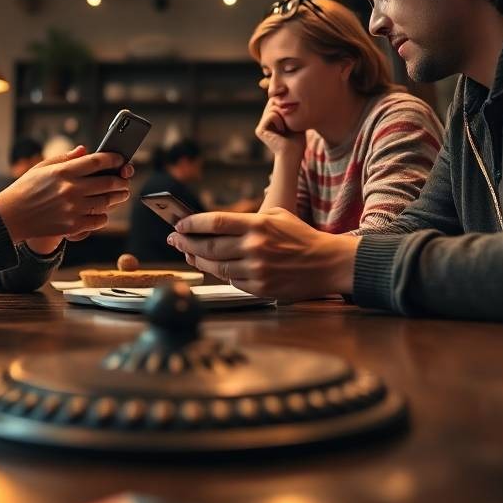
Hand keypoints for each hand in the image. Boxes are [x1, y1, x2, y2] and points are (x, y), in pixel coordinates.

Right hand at [0, 146, 133, 244]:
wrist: (10, 217)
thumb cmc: (25, 189)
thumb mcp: (42, 167)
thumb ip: (65, 158)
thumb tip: (84, 150)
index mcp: (63, 172)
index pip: (97, 161)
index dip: (113, 159)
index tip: (120, 160)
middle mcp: (71, 189)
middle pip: (108, 182)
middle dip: (121, 180)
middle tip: (124, 180)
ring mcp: (73, 209)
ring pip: (106, 202)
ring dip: (117, 197)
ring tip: (120, 194)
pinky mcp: (72, 226)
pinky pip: (98, 221)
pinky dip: (103, 216)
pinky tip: (102, 211)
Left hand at [166, 208, 357, 301]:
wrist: (328, 263)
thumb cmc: (301, 236)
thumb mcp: (277, 215)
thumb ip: (247, 218)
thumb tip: (214, 223)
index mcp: (258, 224)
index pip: (215, 222)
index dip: (192, 223)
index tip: (179, 224)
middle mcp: (255, 247)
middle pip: (209, 246)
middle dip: (186, 242)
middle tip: (174, 239)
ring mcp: (257, 270)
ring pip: (216, 266)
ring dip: (198, 259)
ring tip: (188, 253)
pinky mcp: (261, 288)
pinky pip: (232, 281)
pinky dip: (221, 273)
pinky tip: (214, 266)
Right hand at [255, 99, 305, 161]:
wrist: (293, 155)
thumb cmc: (298, 141)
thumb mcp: (296, 121)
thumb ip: (291, 110)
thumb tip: (291, 95)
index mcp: (271, 121)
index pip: (276, 102)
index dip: (285, 103)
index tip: (293, 113)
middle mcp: (264, 122)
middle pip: (273, 102)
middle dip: (283, 108)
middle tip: (290, 121)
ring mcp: (261, 126)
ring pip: (272, 107)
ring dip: (283, 116)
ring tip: (286, 128)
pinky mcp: (259, 130)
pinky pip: (271, 115)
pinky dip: (280, 121)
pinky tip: (282, 131)